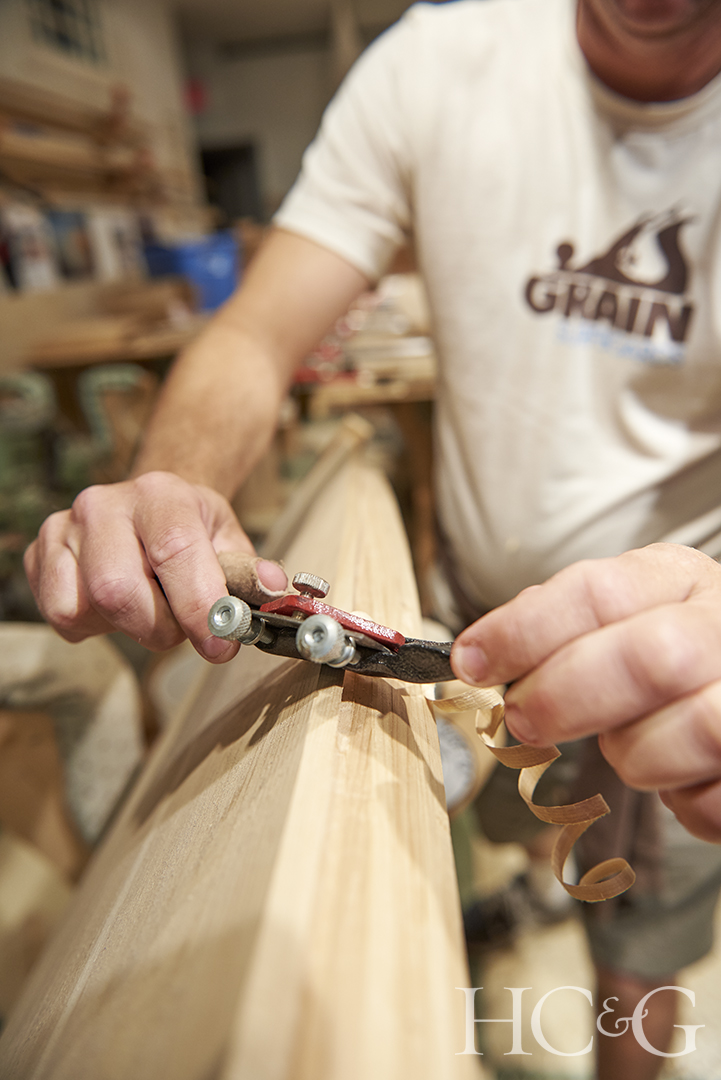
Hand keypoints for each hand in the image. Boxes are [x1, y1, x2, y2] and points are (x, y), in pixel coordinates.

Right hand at [24, 471, 286, 661]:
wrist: (150, 505)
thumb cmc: (192, 529)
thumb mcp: (230, 542)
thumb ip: (251, 572)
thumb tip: (273, 587)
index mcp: (162, 493)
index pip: (175, 552)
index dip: (199, 607)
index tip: (221, 645)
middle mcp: (106, 504)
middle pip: (120, 590)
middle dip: (160, 628)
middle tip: (183, 627)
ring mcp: (66, 526)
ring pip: (90, 608)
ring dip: (130, 627)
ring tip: (151, 607)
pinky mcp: (41, 553)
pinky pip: (62, 615)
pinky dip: (95, 626)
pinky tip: (116, 606)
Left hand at [450, 543, 720, 841]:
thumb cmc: (675, 651)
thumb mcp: (628, 613)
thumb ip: (566, 626)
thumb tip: (481, 655)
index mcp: (678, 578)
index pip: (596, 592)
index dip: (521, 632)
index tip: (470, 661)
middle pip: (648, 660)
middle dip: (565, 697)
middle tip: (522, 719)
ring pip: (693, 732)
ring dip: (635, 754)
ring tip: (627, 746)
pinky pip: (713, 800)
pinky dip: (683, 802)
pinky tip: (677, 778)